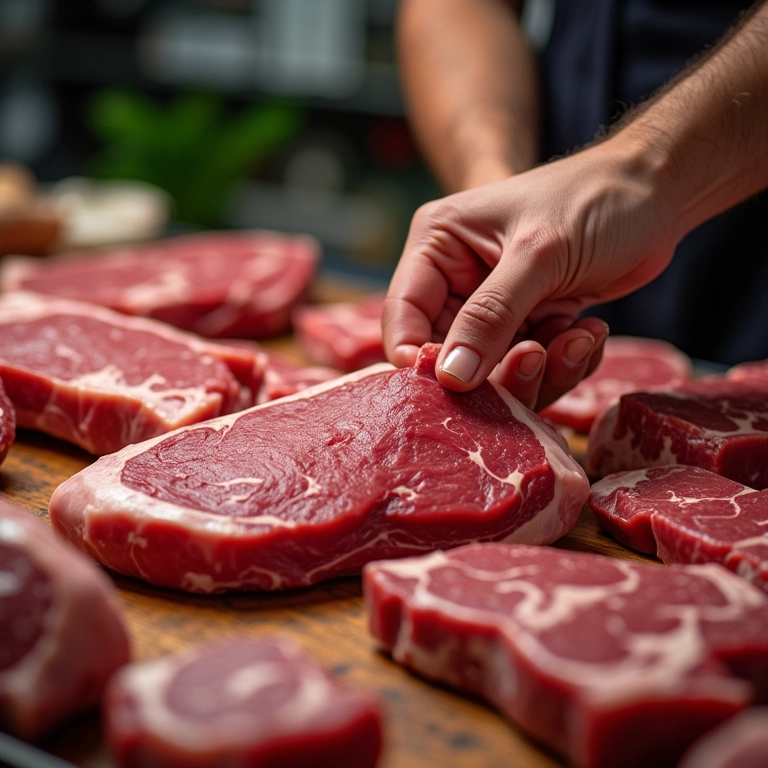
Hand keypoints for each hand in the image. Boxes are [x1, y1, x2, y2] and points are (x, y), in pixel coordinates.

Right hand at [382, 139, 679, 410]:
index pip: (404, 316)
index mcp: (438, 245)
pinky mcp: (529, 322)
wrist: (658, 193)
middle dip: (495, 369)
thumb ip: (490, 317)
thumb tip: (450, 377)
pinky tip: (589, 332)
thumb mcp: (537, 255)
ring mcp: (494, 305)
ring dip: (539, 367)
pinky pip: (532, 365)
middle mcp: (457, 278)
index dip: (421, 359)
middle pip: (449, 354)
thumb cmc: (595, 201)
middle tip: (536, 357)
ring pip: (493, 369)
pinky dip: (562, 361)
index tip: (457, 388)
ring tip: (577, 337)